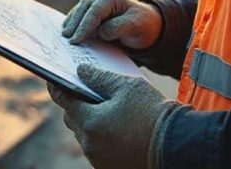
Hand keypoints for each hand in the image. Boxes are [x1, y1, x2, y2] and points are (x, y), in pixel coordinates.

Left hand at [48, 65, 178, 168]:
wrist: (176, 144)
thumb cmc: (152, 112)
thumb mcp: (126, 86)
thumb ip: (99, 77)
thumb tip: (80, 71)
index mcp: (89, 122)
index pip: (63, 99)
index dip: (57, 86)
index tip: (54, 77)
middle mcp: (89, 143)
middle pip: (72, 118)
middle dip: (76, 103)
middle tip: (84, 89)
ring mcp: (98, 158)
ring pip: (84, 134)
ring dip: (89, 121)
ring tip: (103, 107)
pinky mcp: (108, 166)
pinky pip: (96, 147)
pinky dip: (100, 135)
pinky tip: (114, 125)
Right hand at [62, 0, 162, 49]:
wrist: (143, 24)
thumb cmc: (140, 24)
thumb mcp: (134, 26)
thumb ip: (118, 27)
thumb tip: (100, 32)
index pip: (94, 12)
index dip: (84, 26)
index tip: (76, 40)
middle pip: (82, 10)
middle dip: (74, 25)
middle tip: (67, 39)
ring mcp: (92, 5)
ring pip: (77, 12)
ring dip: (70, 24)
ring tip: (64, 37)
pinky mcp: (89, 14)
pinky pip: (78, 17)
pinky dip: (71, 24)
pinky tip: (67, 33)